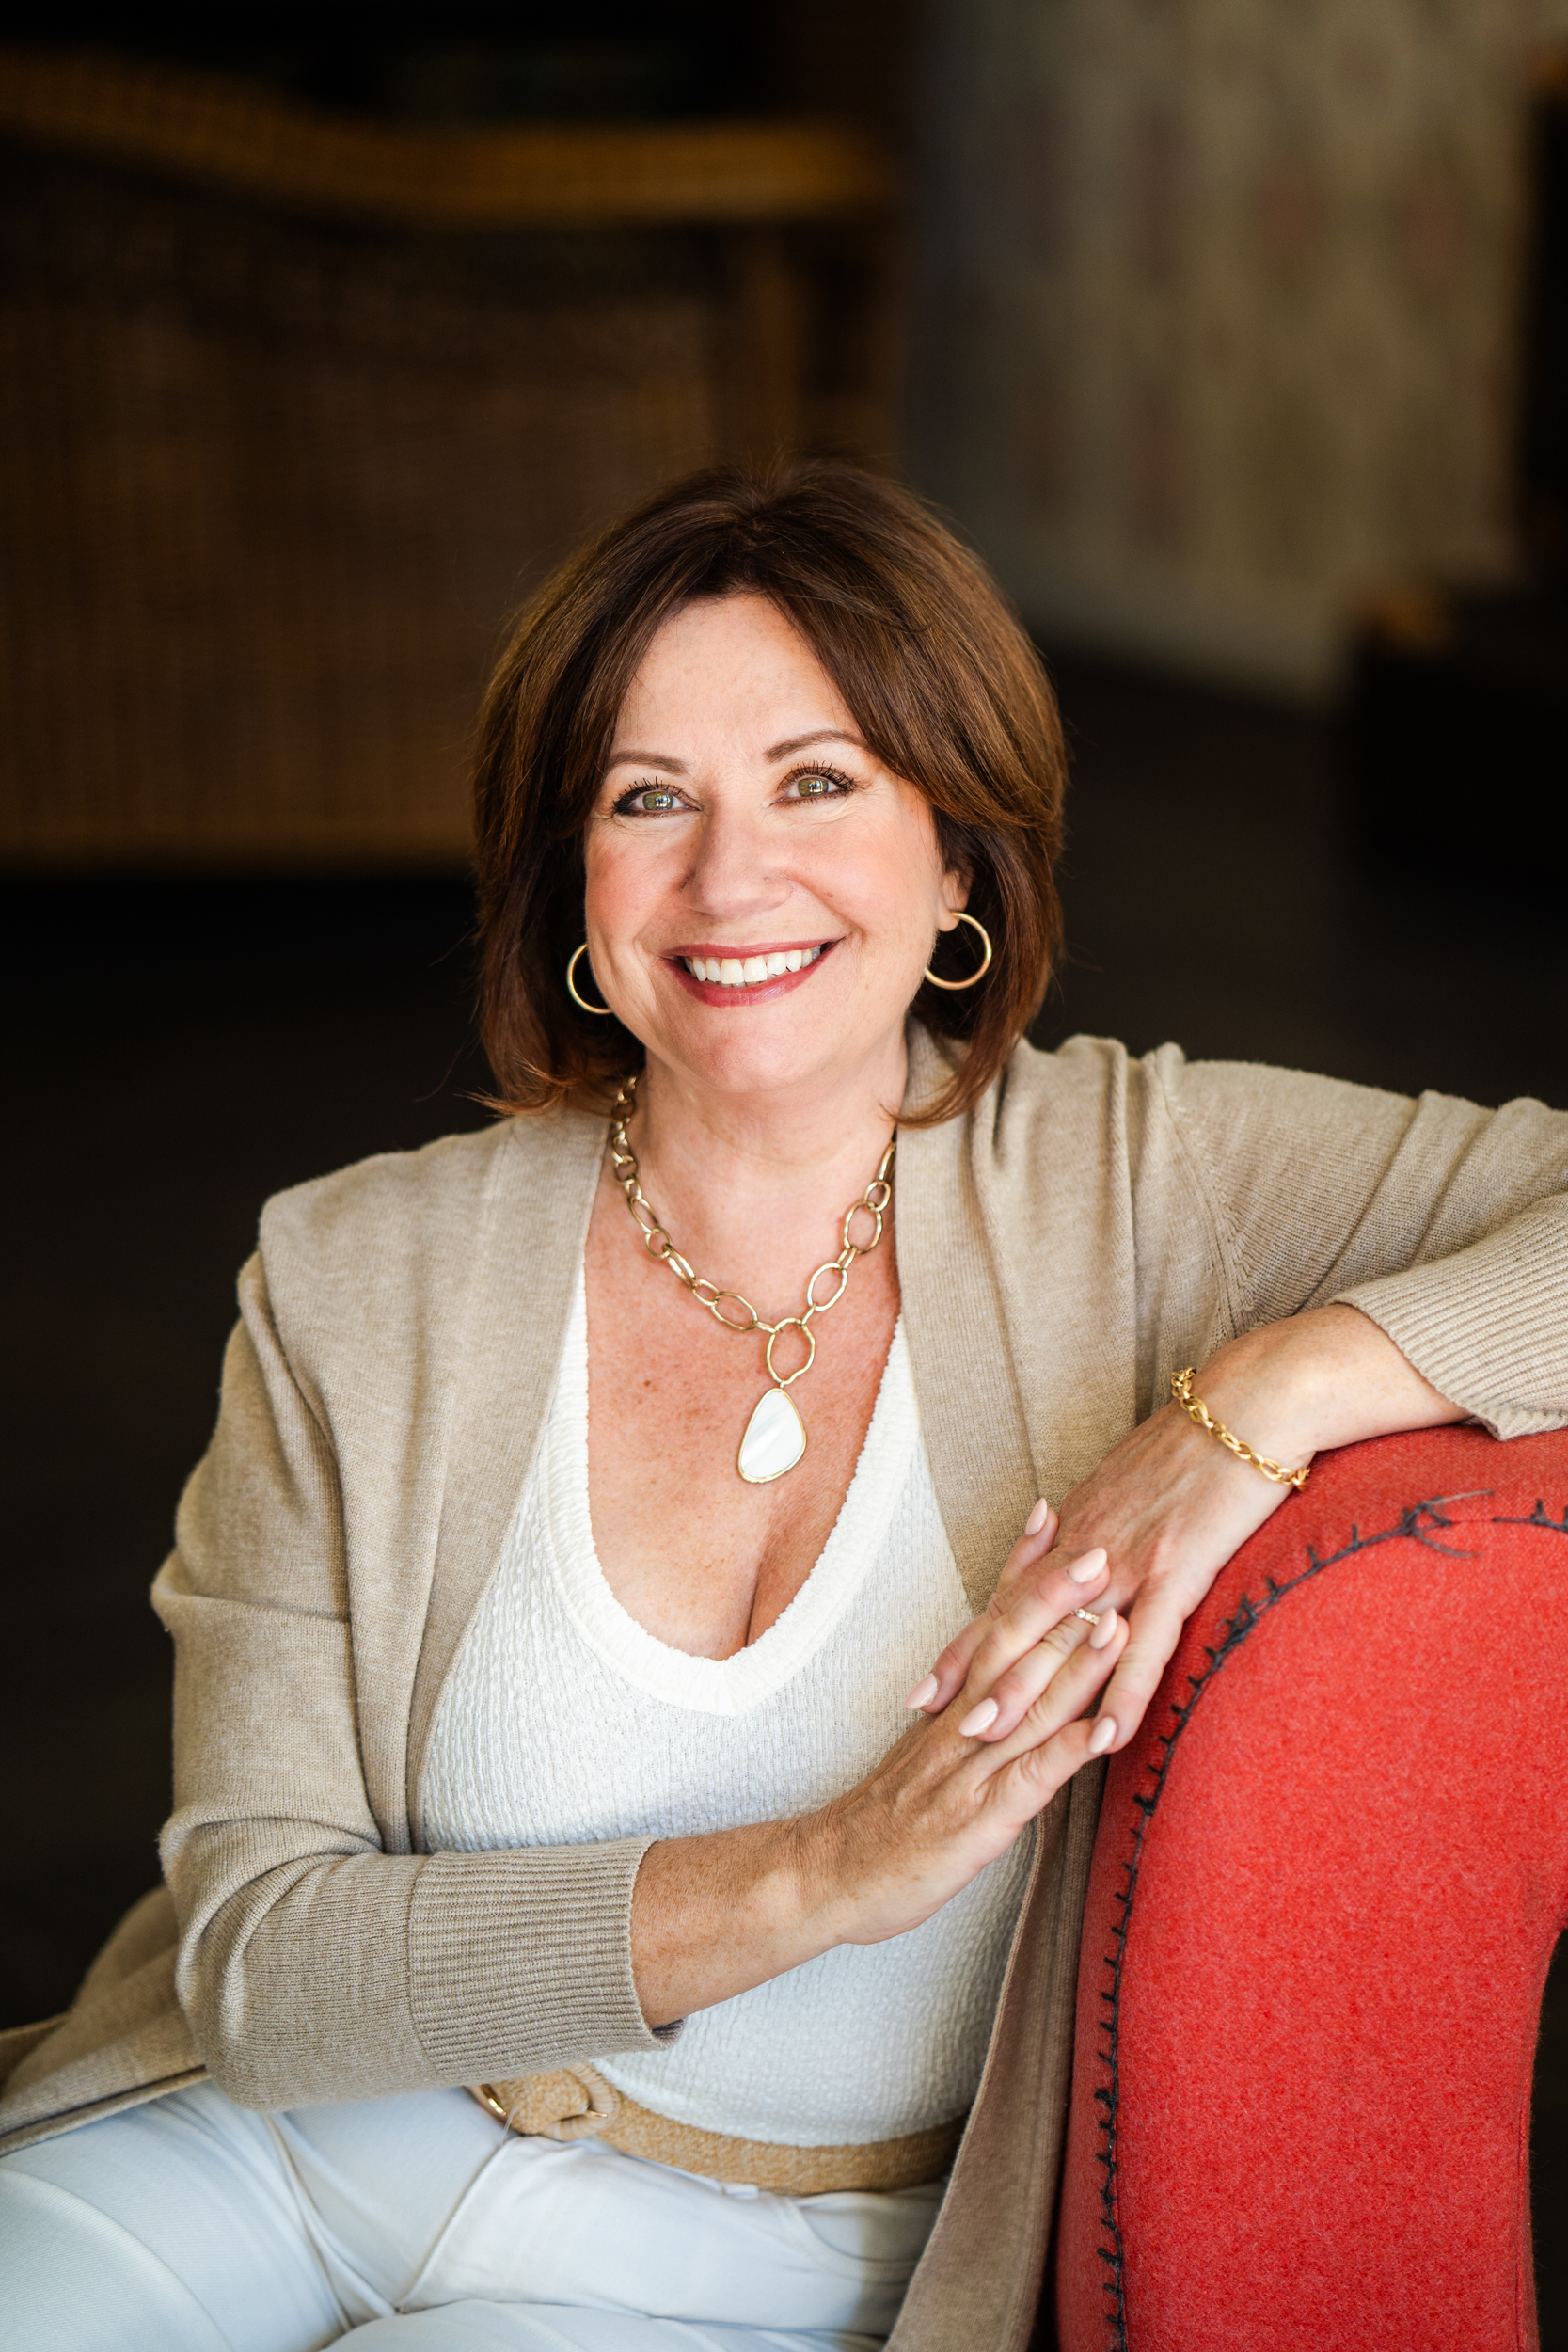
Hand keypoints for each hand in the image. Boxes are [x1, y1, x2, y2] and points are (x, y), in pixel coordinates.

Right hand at [631, 1552, 1126, 2022]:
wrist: (828, 1875)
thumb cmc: (887, 1820)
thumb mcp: (931, 1753)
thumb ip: (971, 1716)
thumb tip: (1013, 1680)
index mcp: (954, 1704)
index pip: (992, 1619)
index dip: (1022, 1569)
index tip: (1053, 1516)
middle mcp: (962, 1723)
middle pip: (1012, 1646)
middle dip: (1058, 1597)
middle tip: (1099, 1546)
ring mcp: (969, 1768)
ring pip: (1027, 1704)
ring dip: (1075, 1662)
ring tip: (1115, 1620)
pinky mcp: (978, 1819)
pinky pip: (1028, 1781)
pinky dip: (1067, 1753)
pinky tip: (1106, 1732)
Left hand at [909, 1304, 1461, 1756]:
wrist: (1248, 1402)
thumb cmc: (1200, 1435)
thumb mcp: (1132, 1477)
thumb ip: (1100, 1518)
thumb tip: (1075, 1536)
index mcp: (1079, 1524)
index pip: (1010, 1594)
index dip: (968, 1640)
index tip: (930, 1681)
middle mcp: (1089, 1543)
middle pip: (1019, 1618)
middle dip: (974, 1672)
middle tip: (930, 1718)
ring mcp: (1130, 1559)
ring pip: (1065, 1635)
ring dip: (1025, 1690)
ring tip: (988, 1736)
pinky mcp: (1178, 1569)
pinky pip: (1145, 1643)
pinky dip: (1123, 1693)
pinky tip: (1107, 1737)